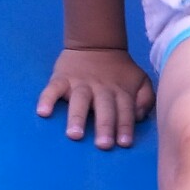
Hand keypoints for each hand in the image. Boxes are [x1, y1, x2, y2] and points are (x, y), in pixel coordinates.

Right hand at [38, 46, 154, 147]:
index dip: (125, 126)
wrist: (96, 44)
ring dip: (77, 117)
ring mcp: (80, 83)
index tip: (124, 143)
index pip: (125, 110)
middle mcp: (101, 89)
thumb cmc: (119, 71)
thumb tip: (139, 116)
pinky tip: (43, 112)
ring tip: (75, 135)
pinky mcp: (61, 78)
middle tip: (103, 145)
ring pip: (79, 101)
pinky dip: (47, 99)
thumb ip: (146, 98)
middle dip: (104, 126)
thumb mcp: (140, 80)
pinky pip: (52, 89)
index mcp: (121, 91)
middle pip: (104, 108)